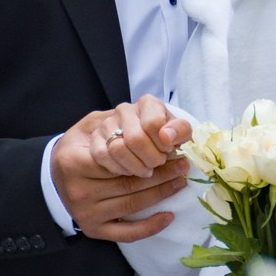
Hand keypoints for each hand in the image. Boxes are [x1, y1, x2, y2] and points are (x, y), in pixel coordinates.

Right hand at [52, 97, 191, 241]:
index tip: (171, 149)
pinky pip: (125, 232)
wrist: (52, 177)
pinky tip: (168, 216)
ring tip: (180, 181)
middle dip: (163, 173)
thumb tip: (151, 122)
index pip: (118, 158)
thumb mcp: (89, 126)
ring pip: (132, 204)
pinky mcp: (93, 229)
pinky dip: (150, 226)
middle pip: (130, 183)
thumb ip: (114, 120)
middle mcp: (79, 191)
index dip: (149, 153)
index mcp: (75, 162)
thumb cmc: (78, 147)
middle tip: (183, 165)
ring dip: (162, 193)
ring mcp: (86, 213)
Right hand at [74, 95, 189, 176]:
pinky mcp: (95, 140)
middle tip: (157, 164)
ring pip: (117, 149)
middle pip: (135, 139)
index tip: (168, 150)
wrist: (141, 139)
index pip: (153, 123)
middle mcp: (124, 109)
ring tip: (146, 171)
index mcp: (147, 103)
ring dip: (136, 166)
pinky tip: (130, 171)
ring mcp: (106, 124)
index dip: (163, 143)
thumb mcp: (179, 132)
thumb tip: (167, 137)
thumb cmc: (164, 137)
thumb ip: (180, 131)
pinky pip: (102, 157)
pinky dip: (119, 169)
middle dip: (151, 158)